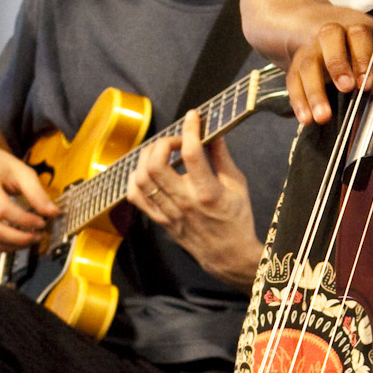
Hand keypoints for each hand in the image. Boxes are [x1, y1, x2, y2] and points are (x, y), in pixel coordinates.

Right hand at [0, 135, 57, 252]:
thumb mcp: (22, 171)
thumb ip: (37, 193)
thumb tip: (53, 213)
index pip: (3, 210)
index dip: (25, 221)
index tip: (42, 224)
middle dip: (18, 239)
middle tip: (36, 237)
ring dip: (7, 247)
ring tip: (25, 241)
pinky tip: (9, 241)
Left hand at [127, 116, 261, 287]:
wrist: (227, 255)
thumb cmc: (236, 219)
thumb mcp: (238, 185)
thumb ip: (222, 157)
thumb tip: (213, 131)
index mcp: (208, 193)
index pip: (192, 154)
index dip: (190, 129)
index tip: (193, 116)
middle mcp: (184, 202)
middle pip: (156, 164)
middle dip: (164, 142)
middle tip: (177, 141)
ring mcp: (168, 212)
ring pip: (141, 178)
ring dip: (147, 157)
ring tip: (162, 152)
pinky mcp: (159, 219)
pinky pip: (135, 196)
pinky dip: (136, 178)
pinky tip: (148, 171)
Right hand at [286, 5, 372, 126]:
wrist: (319, 24)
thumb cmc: (359, 43)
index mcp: (356, 25)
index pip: (359, 35)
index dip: (363, 58)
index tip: (367, 83)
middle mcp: (331, 32)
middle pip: (329, 39)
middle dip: (338, 64)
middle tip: (346, 88)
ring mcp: (311, 47)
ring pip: (308, 65)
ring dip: (315, 92)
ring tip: (323, 117)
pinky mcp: (297, 63)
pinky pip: (294, 80)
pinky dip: (299, 101)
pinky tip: (306, 118)